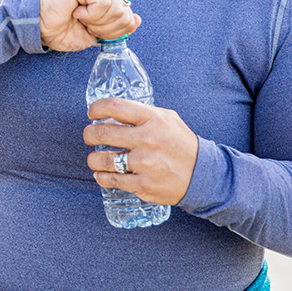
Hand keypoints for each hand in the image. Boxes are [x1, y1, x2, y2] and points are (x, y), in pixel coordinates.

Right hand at [39, 0, 139, 51]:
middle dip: (106, 28)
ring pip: (115, 8)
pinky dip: (90, 14)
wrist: (39, 28)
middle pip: (124, 12)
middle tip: (87, 26)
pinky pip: (103, 3)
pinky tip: (77, 11)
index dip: (115, 30)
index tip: (95, 31)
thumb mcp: (97, 33)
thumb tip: (136, 20)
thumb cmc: (64, 28)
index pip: (129, 13)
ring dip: (97, 22)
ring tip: (81, 18)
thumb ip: (117, 26)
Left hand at [83, 98, 197, 205]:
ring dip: (92, 158)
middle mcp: (147, 139)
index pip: (115, 107)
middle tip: (89, 136)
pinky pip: (112, 180)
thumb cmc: (181, 144)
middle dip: (89, 134)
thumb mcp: (167, 119)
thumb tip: (113, 112)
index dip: (97, 108)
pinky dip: (102, 177)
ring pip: (102, 159)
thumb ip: (142, 113)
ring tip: (94, 158)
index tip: (91, 113)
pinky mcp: (143, 184)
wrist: (202, 174)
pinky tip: (101, 173)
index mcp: (152, 119)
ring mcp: (144, 163)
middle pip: (102, 133)